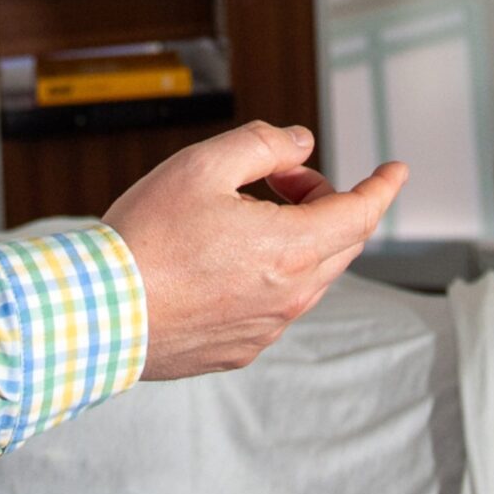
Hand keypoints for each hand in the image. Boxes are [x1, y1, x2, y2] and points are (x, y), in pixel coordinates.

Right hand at [103, 120, 405, 380]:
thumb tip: (301, 144)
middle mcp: (289, 296)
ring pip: (310, 275)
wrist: (98, 313)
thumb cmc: (146, 239)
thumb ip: (265, 145)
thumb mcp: (205, 164)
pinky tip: (224, 257)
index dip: (383, 186)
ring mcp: (266, 328)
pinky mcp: (240, 349)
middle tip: (281, 179)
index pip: (362, 214)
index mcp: (292, 249)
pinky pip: (277, 305)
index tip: (395, 170)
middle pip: (340, 242)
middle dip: (324, 201)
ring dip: (298, 237)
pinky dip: (272, 272)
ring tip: (245, 214)